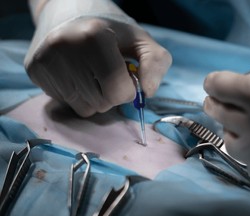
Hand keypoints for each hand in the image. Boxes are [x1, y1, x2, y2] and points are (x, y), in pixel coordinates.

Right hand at [25, 1, 171, 116]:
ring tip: (91, 74)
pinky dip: (76, 95)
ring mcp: (45, 58)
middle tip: (108, 75)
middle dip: (112, 96)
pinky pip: (65, 103)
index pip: (117, 91)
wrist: (71, 12)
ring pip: (83, 109)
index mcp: (95, 36)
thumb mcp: (141, 41)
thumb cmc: (112, 32)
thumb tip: (148, 91)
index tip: (125, 77)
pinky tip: (75, 74)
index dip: (128, 90)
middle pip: (101, 104)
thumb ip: (156, 64)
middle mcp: (64, 46)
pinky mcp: (33, 69)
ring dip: (94, 98)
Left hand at [203, 61, 249, 197]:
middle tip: (216, 100)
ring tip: (248, 125)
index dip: (215, 81)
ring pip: (229, 138)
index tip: (214, 82)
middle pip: (217, 111)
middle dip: (215, 102)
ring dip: (233, 129)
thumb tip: (243, 84)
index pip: (221, 85)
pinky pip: (247, 160)